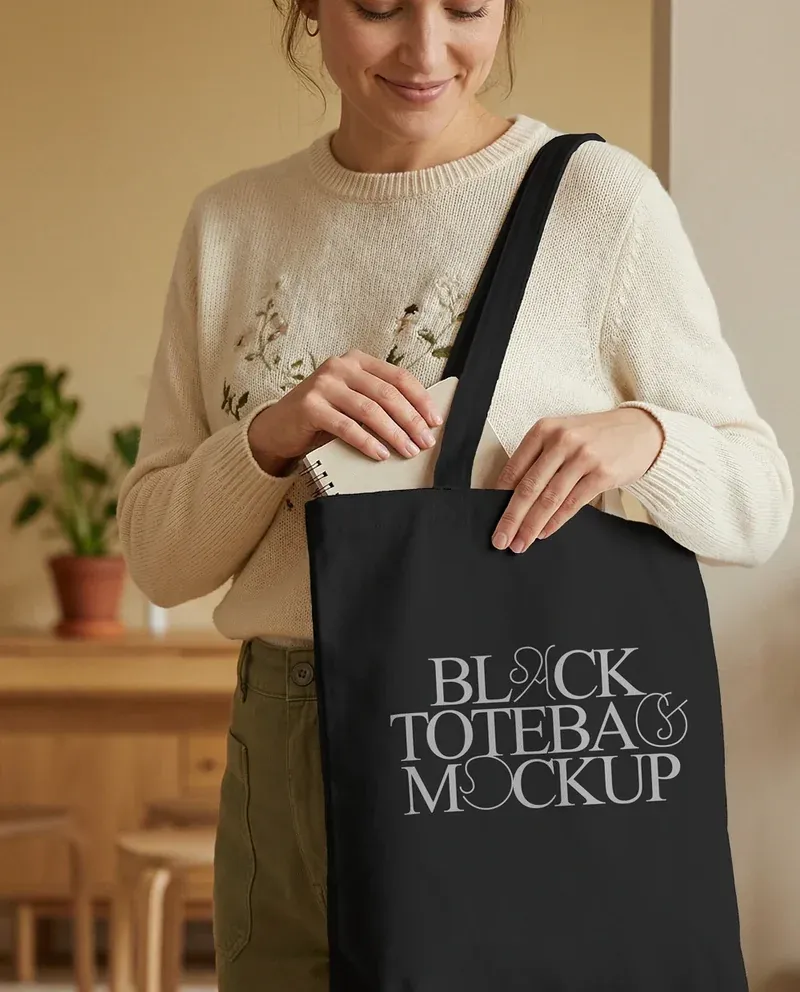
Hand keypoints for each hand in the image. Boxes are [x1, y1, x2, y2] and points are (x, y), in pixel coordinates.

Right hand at [248, 350, 441, 475]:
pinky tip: (380, 454)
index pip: (398, 376)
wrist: (279, 427)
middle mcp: (340, 367)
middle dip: (410, 420)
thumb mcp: (353, 401)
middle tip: (425, 442)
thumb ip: (378, 402)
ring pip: (369, 410)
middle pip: (386, 394)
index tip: (435, 421)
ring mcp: (324, 385)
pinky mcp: (310, 406)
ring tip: (407, 451)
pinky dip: (367, 441)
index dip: (420, 399)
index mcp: (357, 361)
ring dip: (393, 433)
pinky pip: (346, 426)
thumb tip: (420, 423)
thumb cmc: (323, 416)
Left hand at [491, 408, 663, 551]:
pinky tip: (544, 534)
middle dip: (511, 518)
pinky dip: (555, 522)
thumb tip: (509, 496)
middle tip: (500, 539)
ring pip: (549, 499)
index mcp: (544, 429)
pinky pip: (572, 504)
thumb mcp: (563, 436)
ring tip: (520, 544)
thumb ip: (538, 459)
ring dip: (531, 526)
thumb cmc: (594, 436)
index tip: (489, 516)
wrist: (642, 431)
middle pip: (528, 487)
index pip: (514, 468)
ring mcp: (583, 457)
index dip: (499, 496)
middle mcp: (561, 441)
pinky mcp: (602, 474)